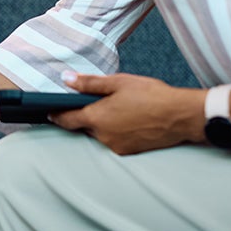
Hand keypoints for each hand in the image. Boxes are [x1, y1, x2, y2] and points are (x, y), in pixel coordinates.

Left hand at [53, 71, 204, 154]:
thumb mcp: (118, 82)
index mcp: (97, 118)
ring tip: (114, 108)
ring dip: (100, 123)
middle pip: (83, 127)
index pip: (66, 120)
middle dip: (83, 116)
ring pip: (99, 134)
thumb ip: (89, 83)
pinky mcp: (130, 151)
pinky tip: (126, 119)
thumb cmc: (151, 95)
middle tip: (89, 102)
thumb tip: (66, 79)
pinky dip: (114, 131)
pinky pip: (114, 140)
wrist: (182, 116)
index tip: (48, 111)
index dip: (56, 115)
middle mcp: (104, 136)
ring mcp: (117, 146)